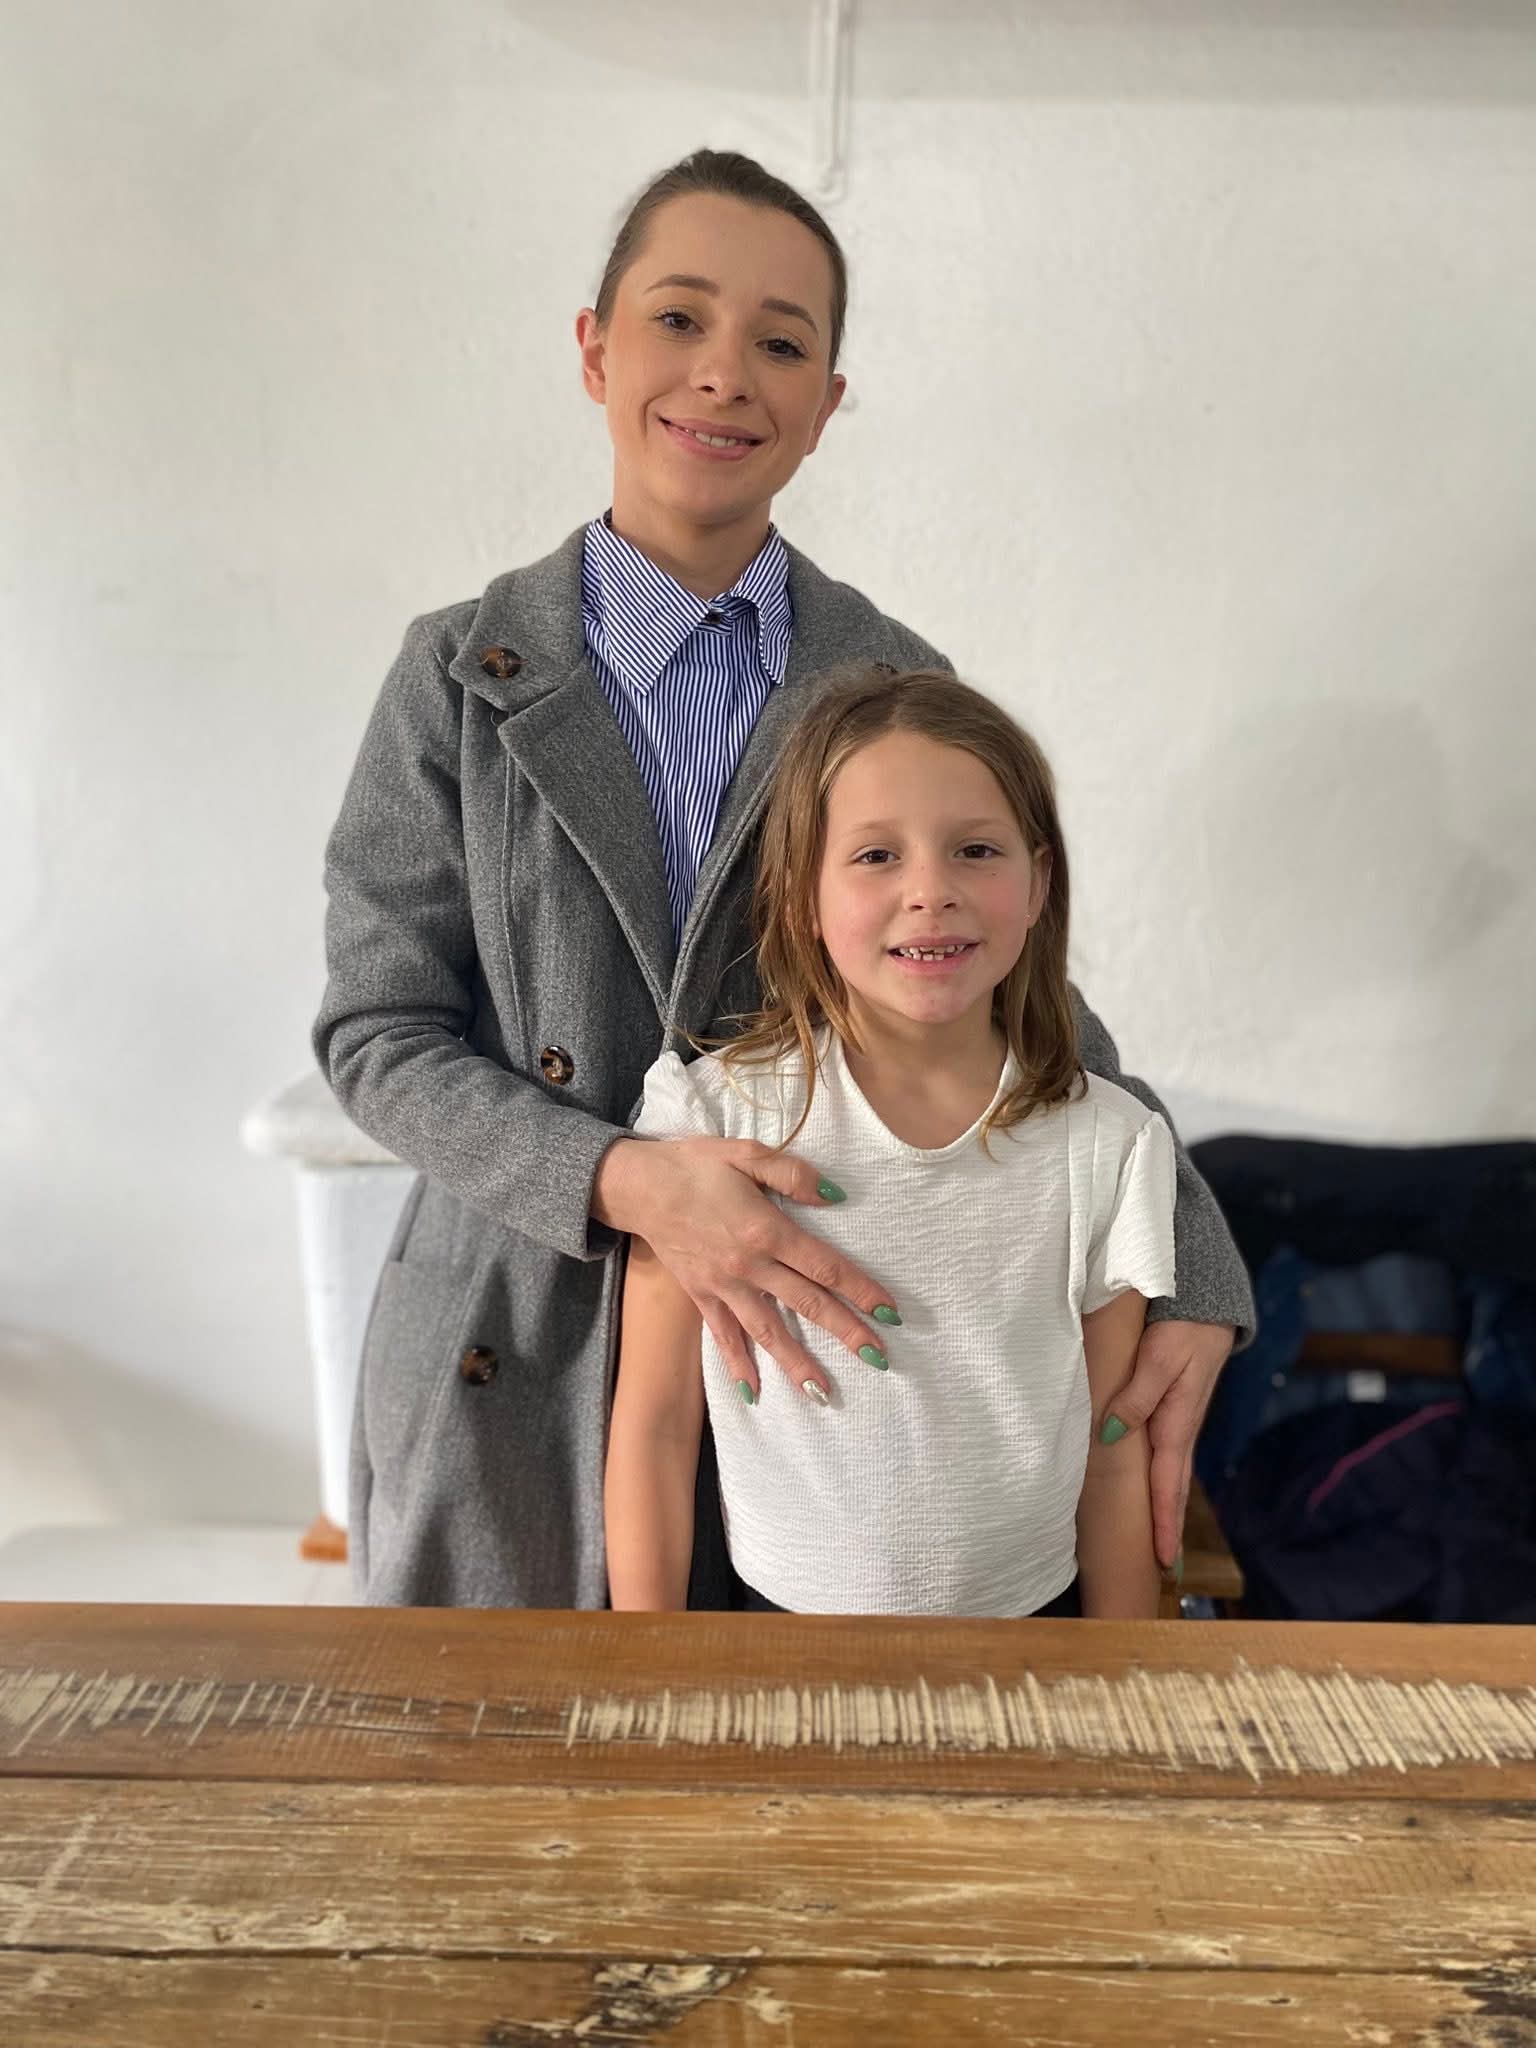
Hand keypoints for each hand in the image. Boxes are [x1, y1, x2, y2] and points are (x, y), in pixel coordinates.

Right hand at [593, 1136, 897, 1401]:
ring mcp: (724, 1285)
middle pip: (806, 1303)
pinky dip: (737, 1364)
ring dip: (797, 1363)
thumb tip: (836, 1196)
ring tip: (822, 1392)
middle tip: (878, 1357)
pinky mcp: (701, 1296)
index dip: (860, 1289)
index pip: (824, 1265)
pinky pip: (723, 1335)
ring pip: (768, 1330)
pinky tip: (754, 1392)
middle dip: (845, 1331)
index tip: (889, 1312)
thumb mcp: (747, 1153)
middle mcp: (749, 1265)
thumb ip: (793, 1174)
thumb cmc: (697, 1165)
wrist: (640, 1185)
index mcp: (767, 1229)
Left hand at [1100, 1318, 1233, 1568]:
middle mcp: (1180, 1428)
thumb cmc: (1182, 1328)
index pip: (1167, 1484)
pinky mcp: (1173, 1409)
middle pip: (1171, 1487)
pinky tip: (1153, 1490)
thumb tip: (1112, 1433)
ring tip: (1159, 1543)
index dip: (1163, 1523)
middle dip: (1167, 1527)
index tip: (1163, 1560)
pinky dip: (1161, 1480)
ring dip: (1164, 1507)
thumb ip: (1136, 1396)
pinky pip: (1166, 1454)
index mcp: (1176, 1422)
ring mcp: (1178, 1420)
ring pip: (1169, 1473)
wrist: (1208, 1305)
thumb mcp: (1158, 1358)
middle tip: (1164, 1568)